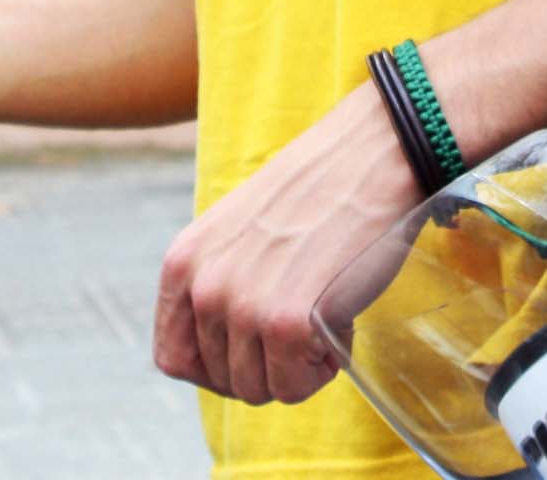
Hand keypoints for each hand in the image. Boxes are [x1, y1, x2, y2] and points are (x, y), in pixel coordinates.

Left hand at [154, 82, 421, 405]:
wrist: (373, 156)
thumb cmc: (317, 191)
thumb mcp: (239, 232)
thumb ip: (218, 281)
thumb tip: (221, 351)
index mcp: (183, 262)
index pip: (173, 357)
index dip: (215, 368)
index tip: (253, 352)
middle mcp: (204, 287)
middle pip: (222, 379)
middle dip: (267, 364)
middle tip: (303, 322)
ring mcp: (243, 307)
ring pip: (258, 390)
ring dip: (296, 367)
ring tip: (320, 316)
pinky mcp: (287, 323)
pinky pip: (295, 388)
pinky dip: (323, 367)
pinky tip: (338, 320)